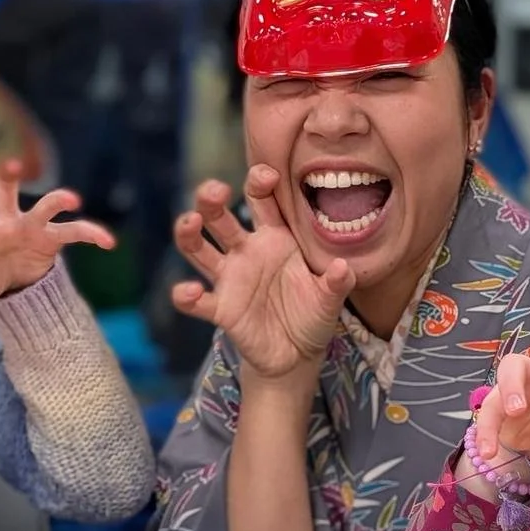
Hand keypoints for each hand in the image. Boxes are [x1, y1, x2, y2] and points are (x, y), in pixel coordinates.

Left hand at [0, 161, 113, 317]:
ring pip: (46, 205)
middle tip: (11, 165)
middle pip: (7, 191)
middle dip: (8, 178)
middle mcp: (7, 221)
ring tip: (73, 200)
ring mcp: (32, 226)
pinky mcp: (53, 237)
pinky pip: (75, 231)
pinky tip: (108, 242)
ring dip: (59, 200)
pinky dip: (92, 234)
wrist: (12, 280)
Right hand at [171, 164, 354, 382]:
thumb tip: (343, 267)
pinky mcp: (221, 308)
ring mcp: (230, 278)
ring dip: (188, 232)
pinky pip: (197, 301)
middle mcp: (246, 252)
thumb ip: (337, 282)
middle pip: (219, 217)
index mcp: (275, 238)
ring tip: (190, 222)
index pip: (262, 201)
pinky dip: (186, 295)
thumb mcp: (330, 298)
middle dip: (210, 199)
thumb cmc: (313, 314)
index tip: (265, 175)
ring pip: (198, 249)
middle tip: (215, 191)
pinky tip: (188, 291)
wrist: (298, 354)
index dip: (259, 182)